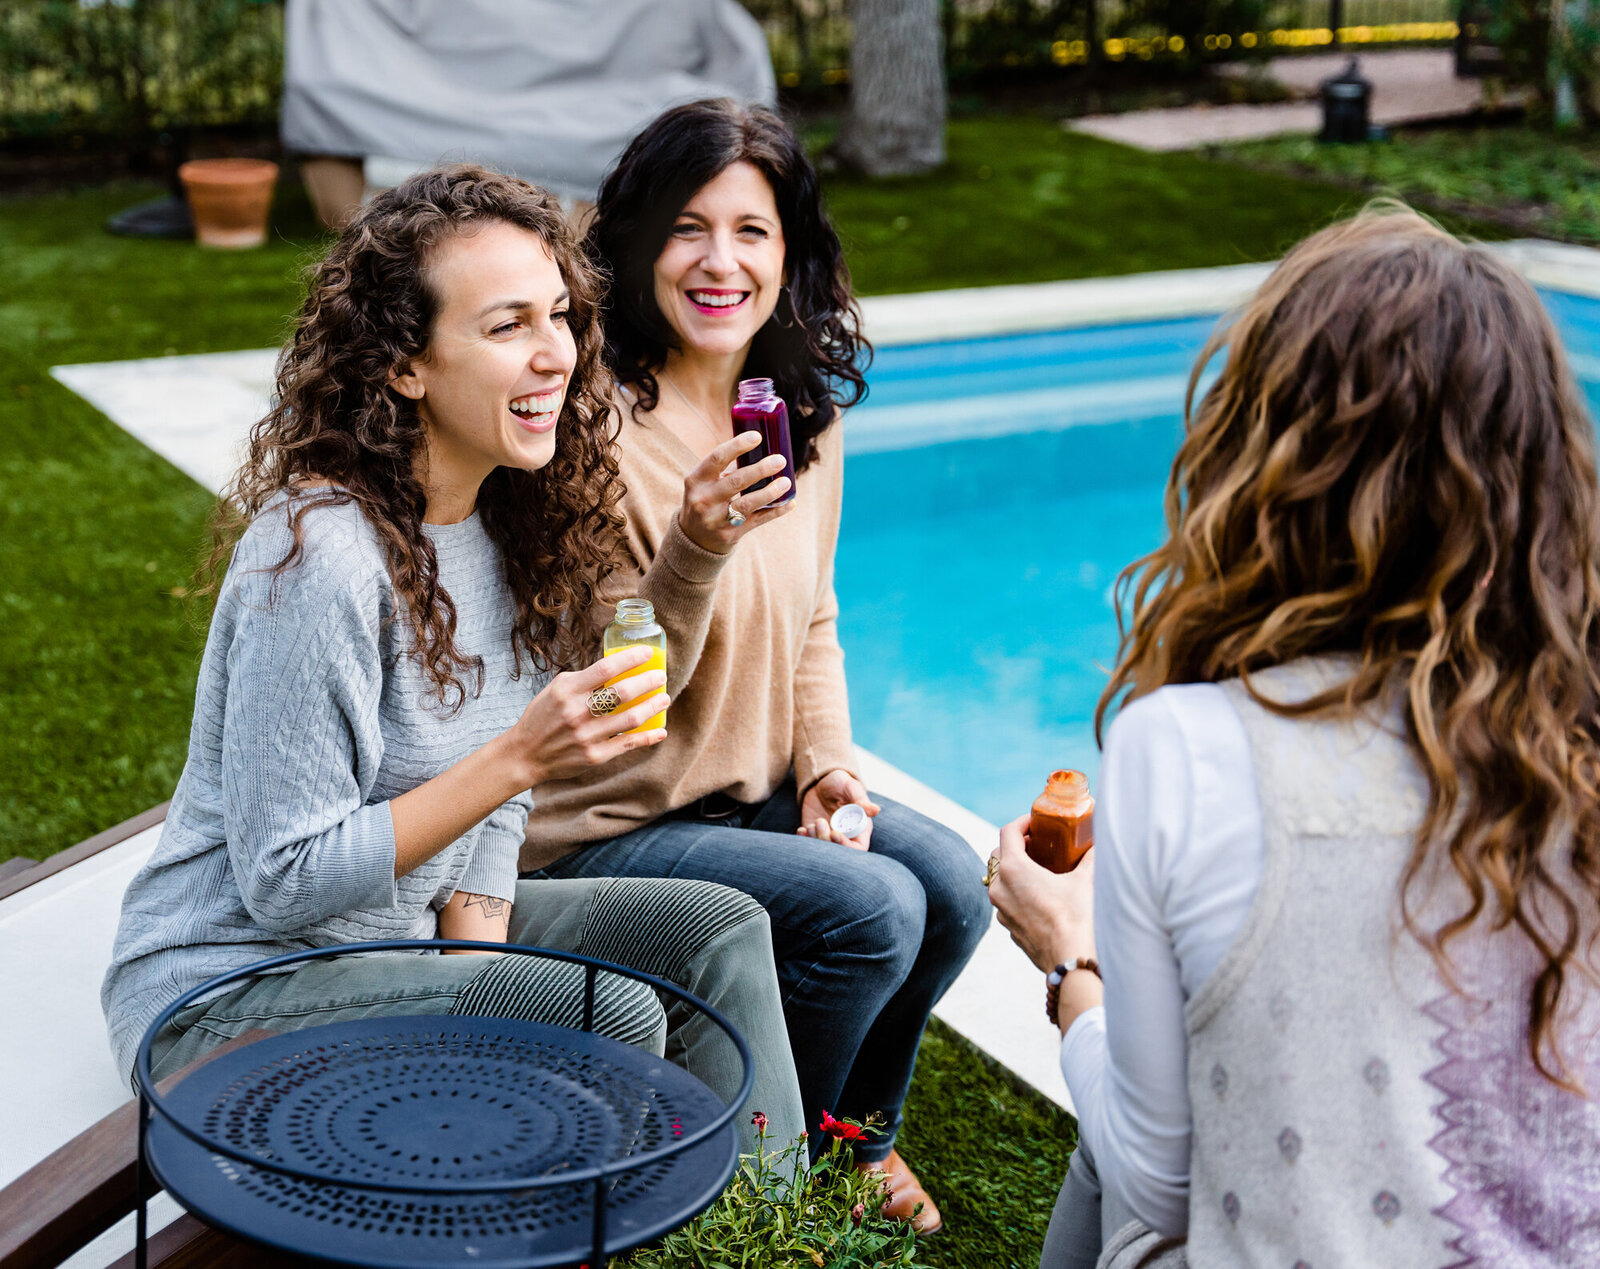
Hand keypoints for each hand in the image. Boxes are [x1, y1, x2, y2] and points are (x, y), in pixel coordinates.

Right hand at [506, 646, 668, 786]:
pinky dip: (648, 737)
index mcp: (567, 690)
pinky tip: (660, 730)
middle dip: (648, 682)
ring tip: (664, 699)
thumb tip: (618, 667)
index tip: (647, 653)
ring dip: (653, 707)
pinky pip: (628, 744)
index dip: (631, 659)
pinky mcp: (595, 756)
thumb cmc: (544, 716)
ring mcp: (587, 736)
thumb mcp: (557, 689)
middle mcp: (577, 712)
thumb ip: (584, 679)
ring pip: (631, 719)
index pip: (606, 668)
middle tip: (661, 676)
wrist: (526, 754)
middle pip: (623, 693)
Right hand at [677, 431, 794, 553]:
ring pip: (747, 504)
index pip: (717, 458)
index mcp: (696, 480)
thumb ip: (725, 468)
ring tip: (786, 482)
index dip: (738, 446)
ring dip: (769, 492)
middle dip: (760, 469)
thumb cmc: (706, 498)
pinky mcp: (730, 534)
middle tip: (779, 460)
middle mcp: (704, 499)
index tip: (757, 436)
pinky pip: (757, 521)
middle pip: (736, 481)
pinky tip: (790, 503)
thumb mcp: (704, 482)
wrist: (694, 537)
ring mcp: (717, 519)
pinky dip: (776, 511)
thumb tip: (761, 449)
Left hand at [796, 769, 879, 850]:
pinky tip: (802, 829)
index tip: (834, 833)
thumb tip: (876, 810)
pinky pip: (809, 843)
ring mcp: (829, 836)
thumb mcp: (851, 788)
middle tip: (819, 823)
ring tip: (812, 824)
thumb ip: (861, 800)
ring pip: (823, 850)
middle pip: (839, 852)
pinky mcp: (815, 834)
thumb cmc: (841, 783)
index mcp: (859, 828)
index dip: (846, 846)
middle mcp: (845, 836)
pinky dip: (804, 840)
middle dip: (826, 841)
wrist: (822, 782)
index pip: (858, 848)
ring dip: (815, 840)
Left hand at [988, 813, 1095, 972]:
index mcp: (1013, 869)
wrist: (1072, 961)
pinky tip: (1041, 897)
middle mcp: (1000, 889)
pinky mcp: (1009, 928)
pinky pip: (1008, 903)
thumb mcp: (1086, 880)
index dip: (1022, 822)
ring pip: (1001, 881)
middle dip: (1017, 846)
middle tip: (1039, 844)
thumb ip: (1090, 857)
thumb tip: (1099, 844)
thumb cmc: (1077, 918)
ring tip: (1041, 870)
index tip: (1036, 822)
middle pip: (999, 855)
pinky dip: (1019, 894)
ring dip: (1016, 871)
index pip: (1008, 832)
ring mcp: (1002, 910)